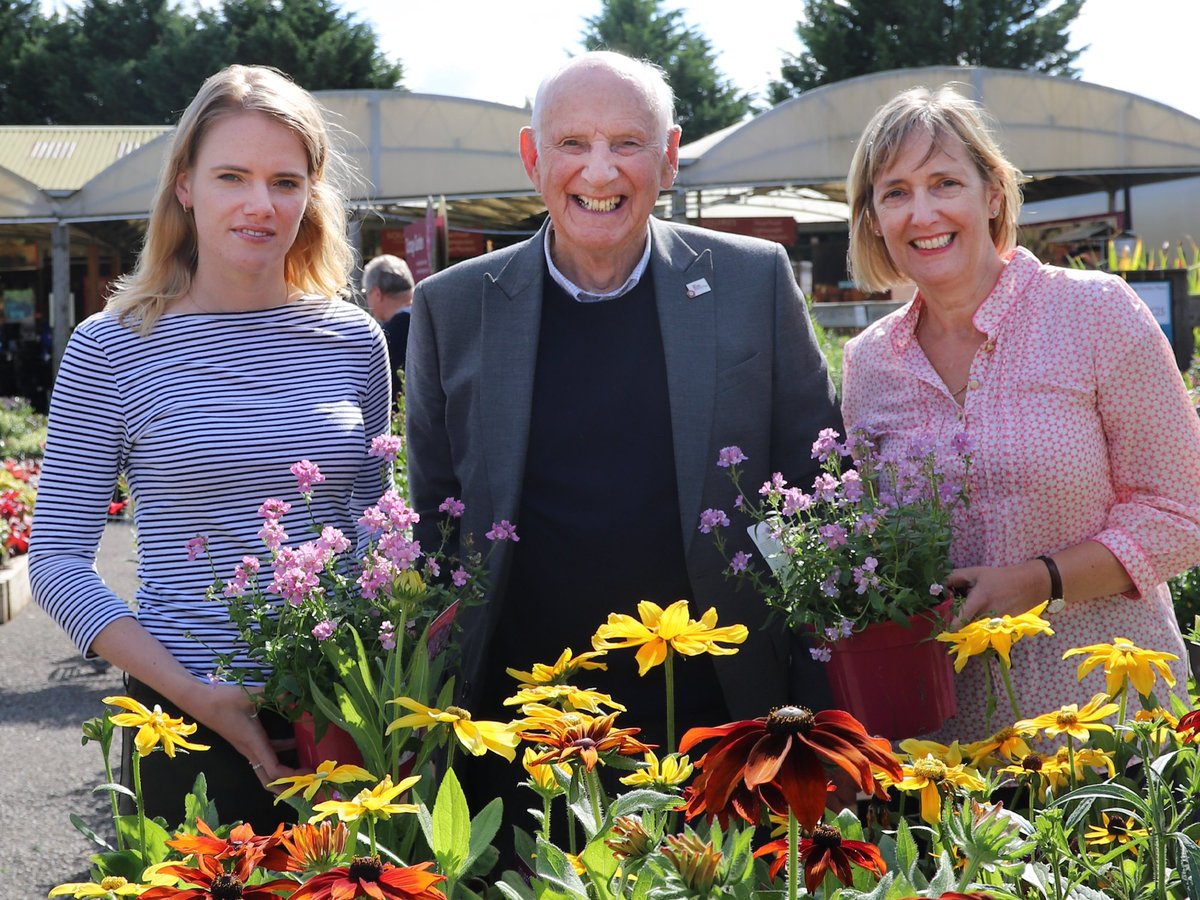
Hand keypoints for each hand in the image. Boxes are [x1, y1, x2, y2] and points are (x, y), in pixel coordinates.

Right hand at [181, 682, 302, 789]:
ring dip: (285, 772)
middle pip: (269, 779)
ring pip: (268, 768)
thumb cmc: (222, 699)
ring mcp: (248, 746)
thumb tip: (293, 692)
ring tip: (305, 769)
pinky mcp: (247, 740)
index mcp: (253, 742)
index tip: (308, 774)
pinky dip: (281, 752)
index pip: (273, 770)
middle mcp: (251, 749)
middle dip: (287, 787)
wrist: (199, 701)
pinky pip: (267, 753)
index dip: (291, 776)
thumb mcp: (249, 696)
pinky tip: (296, 742)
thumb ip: (272, 694)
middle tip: (307, 787)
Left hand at [945, 560, 1049, 626]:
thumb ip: (956, 578)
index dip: (950, 626)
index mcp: (979, 600)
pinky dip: (983, 633)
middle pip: (966, 629)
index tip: (944, 627)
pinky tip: (982, 624)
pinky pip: (989, 636)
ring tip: (970, 622)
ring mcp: (997, 625)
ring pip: (977, 634)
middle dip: (959, 627)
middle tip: (955, 621)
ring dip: (970, 631)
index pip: (960, 620)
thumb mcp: (976, 573)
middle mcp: (988, 616)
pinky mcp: (1005, 630)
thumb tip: (940, 585)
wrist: (1029, 585)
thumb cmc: (1000, 578)